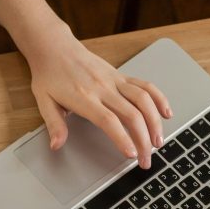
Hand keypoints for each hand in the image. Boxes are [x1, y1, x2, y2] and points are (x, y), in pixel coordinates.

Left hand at [25, 22, 171, 168]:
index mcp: (84, 98)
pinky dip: (159, 98)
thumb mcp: (43, 102)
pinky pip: (144, 85)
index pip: (108, 120)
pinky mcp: (121, 75)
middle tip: (146, 160)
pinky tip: (166, 113)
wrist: (55, 48)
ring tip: (159, 142)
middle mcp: (103, 88)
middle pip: (131, 114)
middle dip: (143, 139)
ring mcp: (114, 80)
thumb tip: (56, 145)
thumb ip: (54, 125)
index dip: (122, 138)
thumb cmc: (49, 76)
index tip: (131, 154)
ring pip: (143, 99)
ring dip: (155, 122)